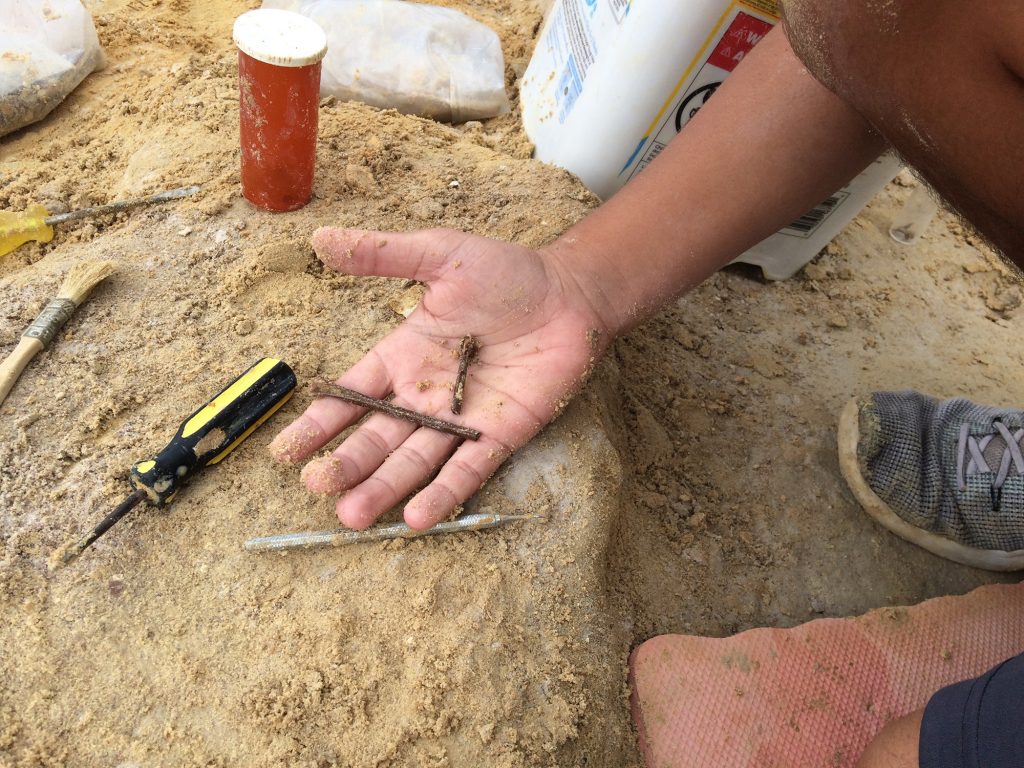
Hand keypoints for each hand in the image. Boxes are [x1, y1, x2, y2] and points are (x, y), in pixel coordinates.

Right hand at [269, 227, 609, 529]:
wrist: (570, 294)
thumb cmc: (507, 273)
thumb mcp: (440, 255)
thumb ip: (383, 254)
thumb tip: (319, 238)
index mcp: (404, 356)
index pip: (353, 395)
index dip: (321, 422)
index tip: (285, 450)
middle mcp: (426, 395)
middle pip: (378, 436)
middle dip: (348, 462)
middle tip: (317, 485)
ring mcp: (461, 419)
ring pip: (415, 460)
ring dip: (384, 487)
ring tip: (352, 515)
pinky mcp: (499, 435)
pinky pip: (467, 470)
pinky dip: (443, 494)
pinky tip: (416, 518)